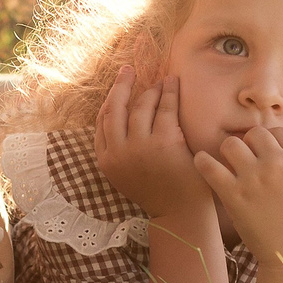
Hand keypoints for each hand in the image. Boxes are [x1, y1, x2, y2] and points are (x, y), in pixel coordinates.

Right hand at [94, 66, 206, 220]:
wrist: (180, 213)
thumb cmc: (158, 194)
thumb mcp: (126, 175)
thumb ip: (119, 151)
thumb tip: (122, 119)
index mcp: (107, 160)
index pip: (103, 121)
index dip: (110, 99)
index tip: (118, 86)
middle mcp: (119, 151)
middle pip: (116, 108)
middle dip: (122, 85)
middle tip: (129, 69)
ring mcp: (140, 146)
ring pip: (142, 105)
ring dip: (152, 89)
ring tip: (161, 81)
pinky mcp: (164, 141)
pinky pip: (166, 108)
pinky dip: (169, 92)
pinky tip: (173, 83)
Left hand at [194, 123, 282, 266]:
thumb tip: (271, 143)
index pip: (277, 132)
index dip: (268, 141)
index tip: (262, 153)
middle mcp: (276, 164)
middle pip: (254, 134)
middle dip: (248, 144)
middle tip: (244, 160)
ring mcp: (254, 178)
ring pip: (230, 144)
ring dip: (227, 152)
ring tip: (227, 163)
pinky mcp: (234, 195)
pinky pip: (210, 167)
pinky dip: (202, 162)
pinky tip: (201, 162)